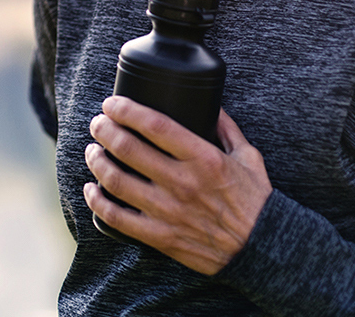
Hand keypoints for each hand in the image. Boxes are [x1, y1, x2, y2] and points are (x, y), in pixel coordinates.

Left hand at [84, 96, 271, 274]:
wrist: (262, 250)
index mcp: (203, 158)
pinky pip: (117, 218)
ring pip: (116, 181)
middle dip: (104, 130)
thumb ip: (228, 128)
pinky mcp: (160, 236)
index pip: (154, 124)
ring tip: (92, 151)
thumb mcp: (248, 157)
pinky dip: (97, 202)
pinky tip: (92, 190)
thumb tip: (211, 104)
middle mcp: (182, 183)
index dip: (126, 109)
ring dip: (97, 161)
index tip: (112, 104)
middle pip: (127, 148)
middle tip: (97, 124)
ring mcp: (169, 211)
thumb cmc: (255, 201)